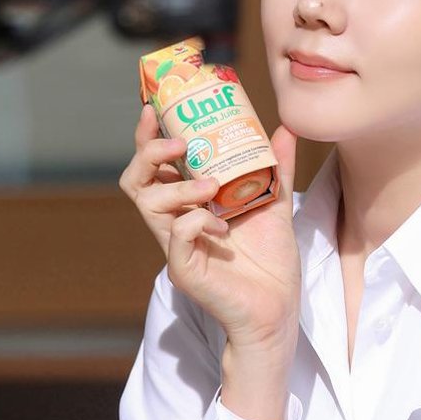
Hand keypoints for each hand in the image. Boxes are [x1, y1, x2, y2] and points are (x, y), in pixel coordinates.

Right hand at [120, 105, 301, 351]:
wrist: (279, 309)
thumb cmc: (271, 263)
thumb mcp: (276, 204)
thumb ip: (277, 168)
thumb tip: (284, 127)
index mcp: (189, 205)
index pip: (154, 167)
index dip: (147, 138)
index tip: (153, 109)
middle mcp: (176, 224)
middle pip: (136, 181)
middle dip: (150, 153)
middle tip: (180, 144)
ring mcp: (177, 248)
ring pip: (149, 205)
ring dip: (178, 186)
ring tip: (211, 186)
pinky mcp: (185, 270)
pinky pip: (176, 236)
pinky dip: (197, 221)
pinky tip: (223, 226)